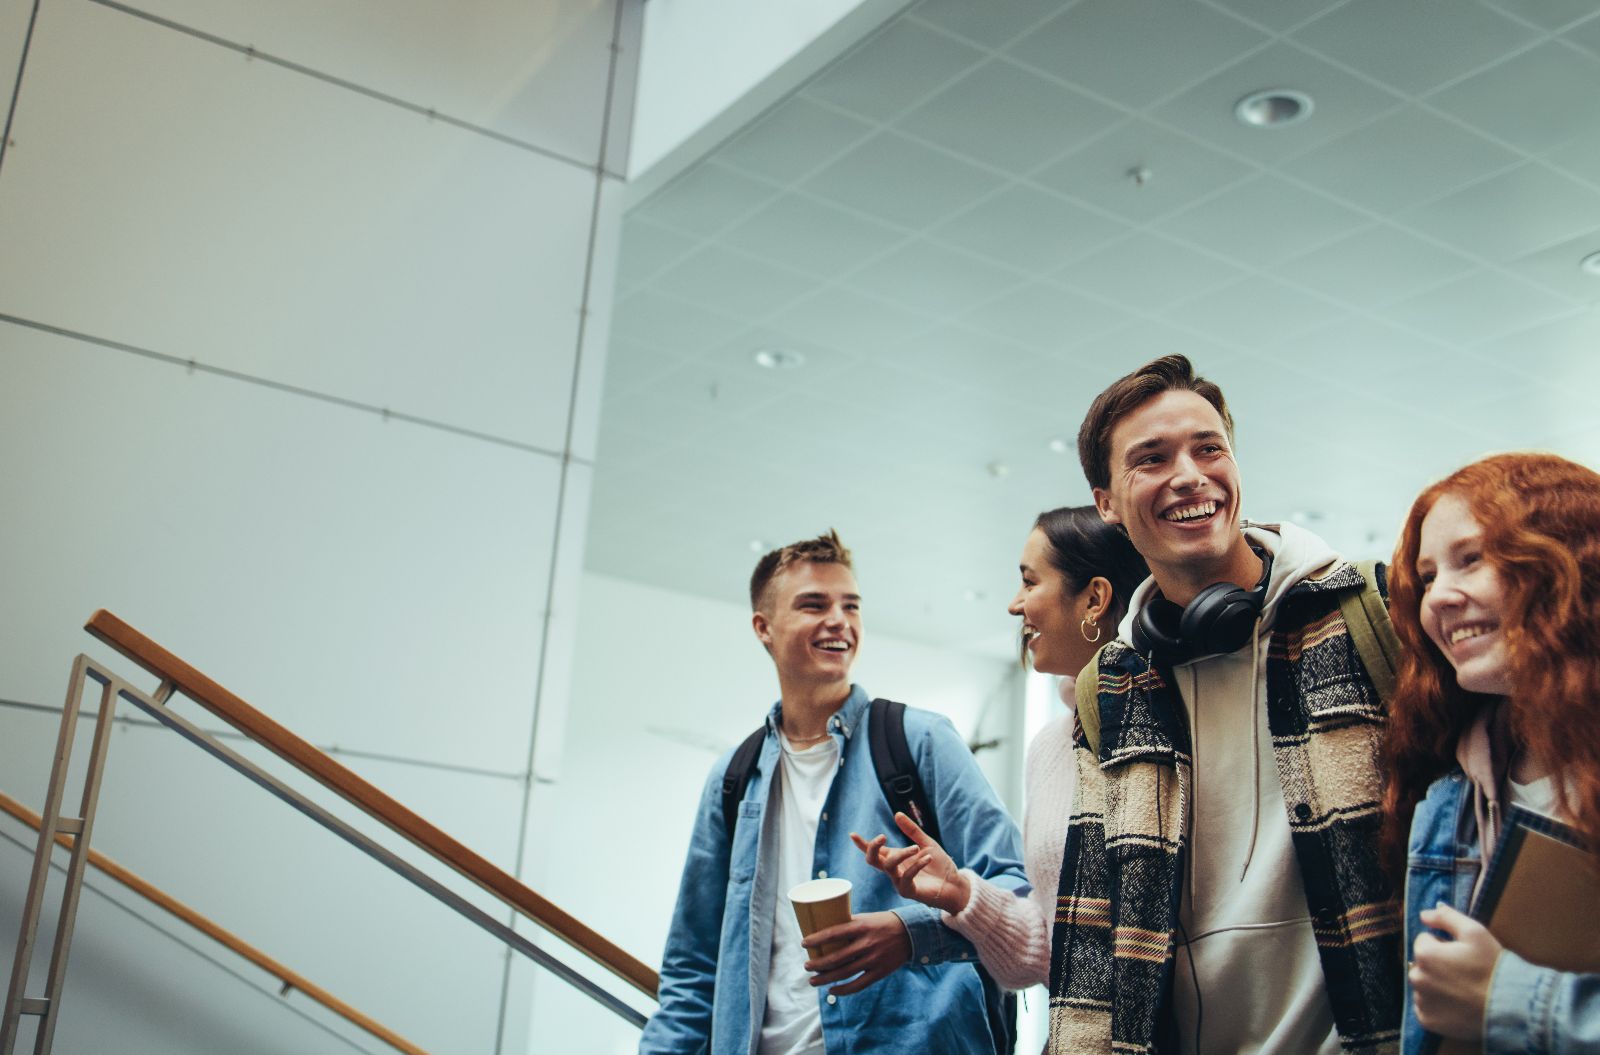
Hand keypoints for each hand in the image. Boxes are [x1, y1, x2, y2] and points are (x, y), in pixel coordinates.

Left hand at [802, 911, 911, 995]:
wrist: (910, 933)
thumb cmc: (882, 923)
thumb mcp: (866, 918)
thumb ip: (848, 924)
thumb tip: (824, 929)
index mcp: (861, 927)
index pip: (833, 933)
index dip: (817, 939)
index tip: (804, 943)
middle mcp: (866, 944)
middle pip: (836, 958)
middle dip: (817, 964)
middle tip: (806, 966)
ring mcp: (873, 960)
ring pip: (844, 973)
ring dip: (825, 979)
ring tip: (813, 980)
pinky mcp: (879, 972)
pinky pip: (858, 985)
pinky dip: (843, 990)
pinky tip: (832, 990)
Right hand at [850, 812, 971, 913]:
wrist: (955, 885)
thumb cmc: (940, 866)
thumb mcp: (926, 843)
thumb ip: (912, 831)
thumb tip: (897, 813)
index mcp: (896, 858)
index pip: (875, 851)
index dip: (862, 844)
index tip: (852, 834)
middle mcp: (894, 870)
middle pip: (873, 860)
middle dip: (872, 847)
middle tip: (882, 837)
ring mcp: (899, 882)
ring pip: (888, 866)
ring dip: (902, 853)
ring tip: (917, 848)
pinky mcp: (908, 891)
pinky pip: (906, 877)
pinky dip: (916, 865)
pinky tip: (927, 858)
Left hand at [1410, 903, 1501, 1041]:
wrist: (1509, 1007)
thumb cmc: (1492, 967)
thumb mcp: (1474, 932)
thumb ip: (1445, 917)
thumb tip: (1424, 914)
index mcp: (1425, 954)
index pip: (1425, 940)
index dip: (1444, 944)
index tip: (1462, 954)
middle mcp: (1417, 977)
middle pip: (1422, 964)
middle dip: (1437, 964)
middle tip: (1464, 973)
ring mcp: (1421, 1001)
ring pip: (1423, 985)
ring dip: (1436, 985)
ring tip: (1463, 990)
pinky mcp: (1427, 1020)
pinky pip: (1426, 1007)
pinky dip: (1437, 1006)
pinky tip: (1457, 1005)